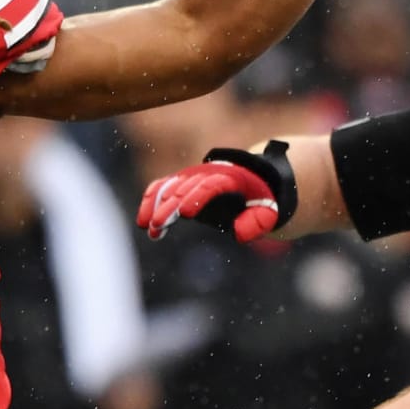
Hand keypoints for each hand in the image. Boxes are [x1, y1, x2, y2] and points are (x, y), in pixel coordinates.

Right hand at [137, 161, 278, 242]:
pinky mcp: (180, 181)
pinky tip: (142, 221)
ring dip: (155, 206)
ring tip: (146, 227)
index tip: (183, 214)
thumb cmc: (258, 199)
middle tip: (156, 226)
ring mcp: (190, 176)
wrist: (248, 179)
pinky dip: (149, 200)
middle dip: (168, 207)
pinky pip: (161, 186)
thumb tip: (238, 234)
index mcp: (229, 179)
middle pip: (184, 188)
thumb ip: (256, 223)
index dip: (196, 198)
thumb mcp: (266, 212)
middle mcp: (205, 174)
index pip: (210, 186)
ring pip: (168, 187)